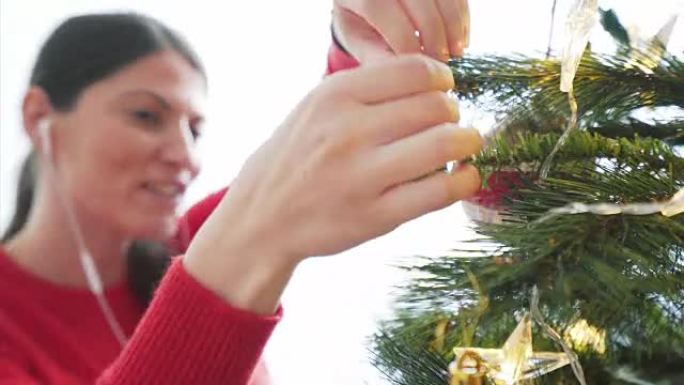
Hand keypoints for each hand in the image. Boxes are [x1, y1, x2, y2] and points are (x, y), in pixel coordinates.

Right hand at [184, 55, 482, 312]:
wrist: (263, 216)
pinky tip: (464, 177)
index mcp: (334, 97)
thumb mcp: (317, 108)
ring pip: (445, 144)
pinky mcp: (376, 216)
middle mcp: (347, 132)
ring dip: (467, 141)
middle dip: (453, 112)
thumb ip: (367, 90)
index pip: (414, 71)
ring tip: (464, 146)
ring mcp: (361, 176)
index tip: (442, 90)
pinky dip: (466, 180)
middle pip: (435, 106)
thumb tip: (433, 81)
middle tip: (450, 123)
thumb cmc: (298, 157)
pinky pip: (441, 192)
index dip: (441, 79)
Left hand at [333, 0, 469, 62]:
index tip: (417, 67)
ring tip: (456, 52)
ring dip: (454, 25)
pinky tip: (460, 38)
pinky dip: (462, 16)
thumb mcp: (356, 37)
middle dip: (433, 36)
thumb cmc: (358, 21)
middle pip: (418, 0)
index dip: (402, 40)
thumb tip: (401, 75)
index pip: (379, 8)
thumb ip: (373, 54)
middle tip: (441, 63)